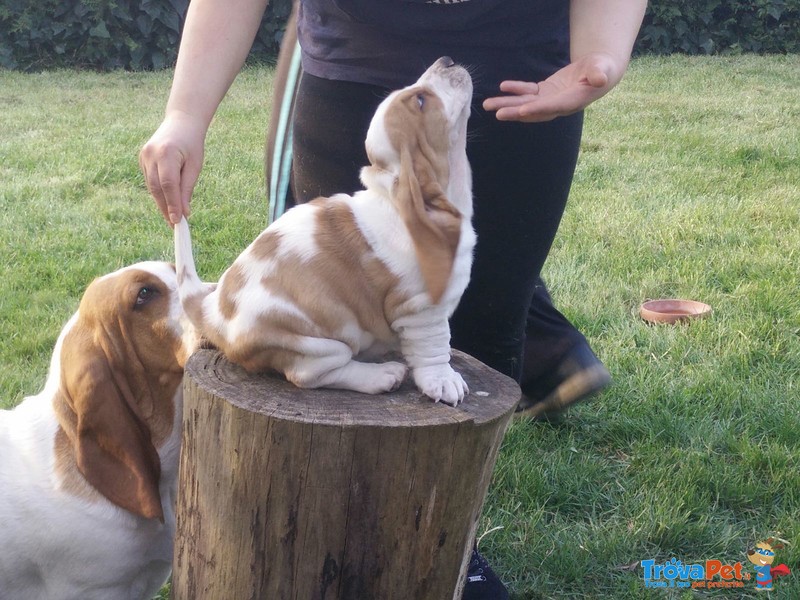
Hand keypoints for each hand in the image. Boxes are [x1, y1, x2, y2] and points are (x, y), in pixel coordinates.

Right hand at [139, 111, 205, 224]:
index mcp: (166, 153)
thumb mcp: (195, 166)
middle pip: (156, 188)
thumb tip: (184, 212)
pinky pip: (150, 180)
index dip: (172, 204)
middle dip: (165, 208)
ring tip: (172, 217)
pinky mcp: (142, 159)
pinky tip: (166, 202)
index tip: (178, 221)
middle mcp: (150, 154)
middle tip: (175, 224)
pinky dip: (158, 193)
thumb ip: (187, 188)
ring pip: (151, 186)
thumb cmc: (192, 144)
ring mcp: (143, 156)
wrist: (181, 123)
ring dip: (161, 203)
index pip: (168, 184)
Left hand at [482, 52, 624, 122]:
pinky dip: (516, 90)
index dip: (537, 109)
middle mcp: (558, 105)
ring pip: (526, 104)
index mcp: (572, 102)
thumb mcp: (603, 69)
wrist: (598, 72)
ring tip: (488, 105)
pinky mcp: (545, 92)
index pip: (552, 107)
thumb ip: (599, 74)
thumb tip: (599, 79)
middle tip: (497, 113)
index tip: (521, 111)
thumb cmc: (602, 69)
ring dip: (507, 104)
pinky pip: (528, 92)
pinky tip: (503, 87)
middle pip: (533, 111)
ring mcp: (550, 100)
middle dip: (514, 112)